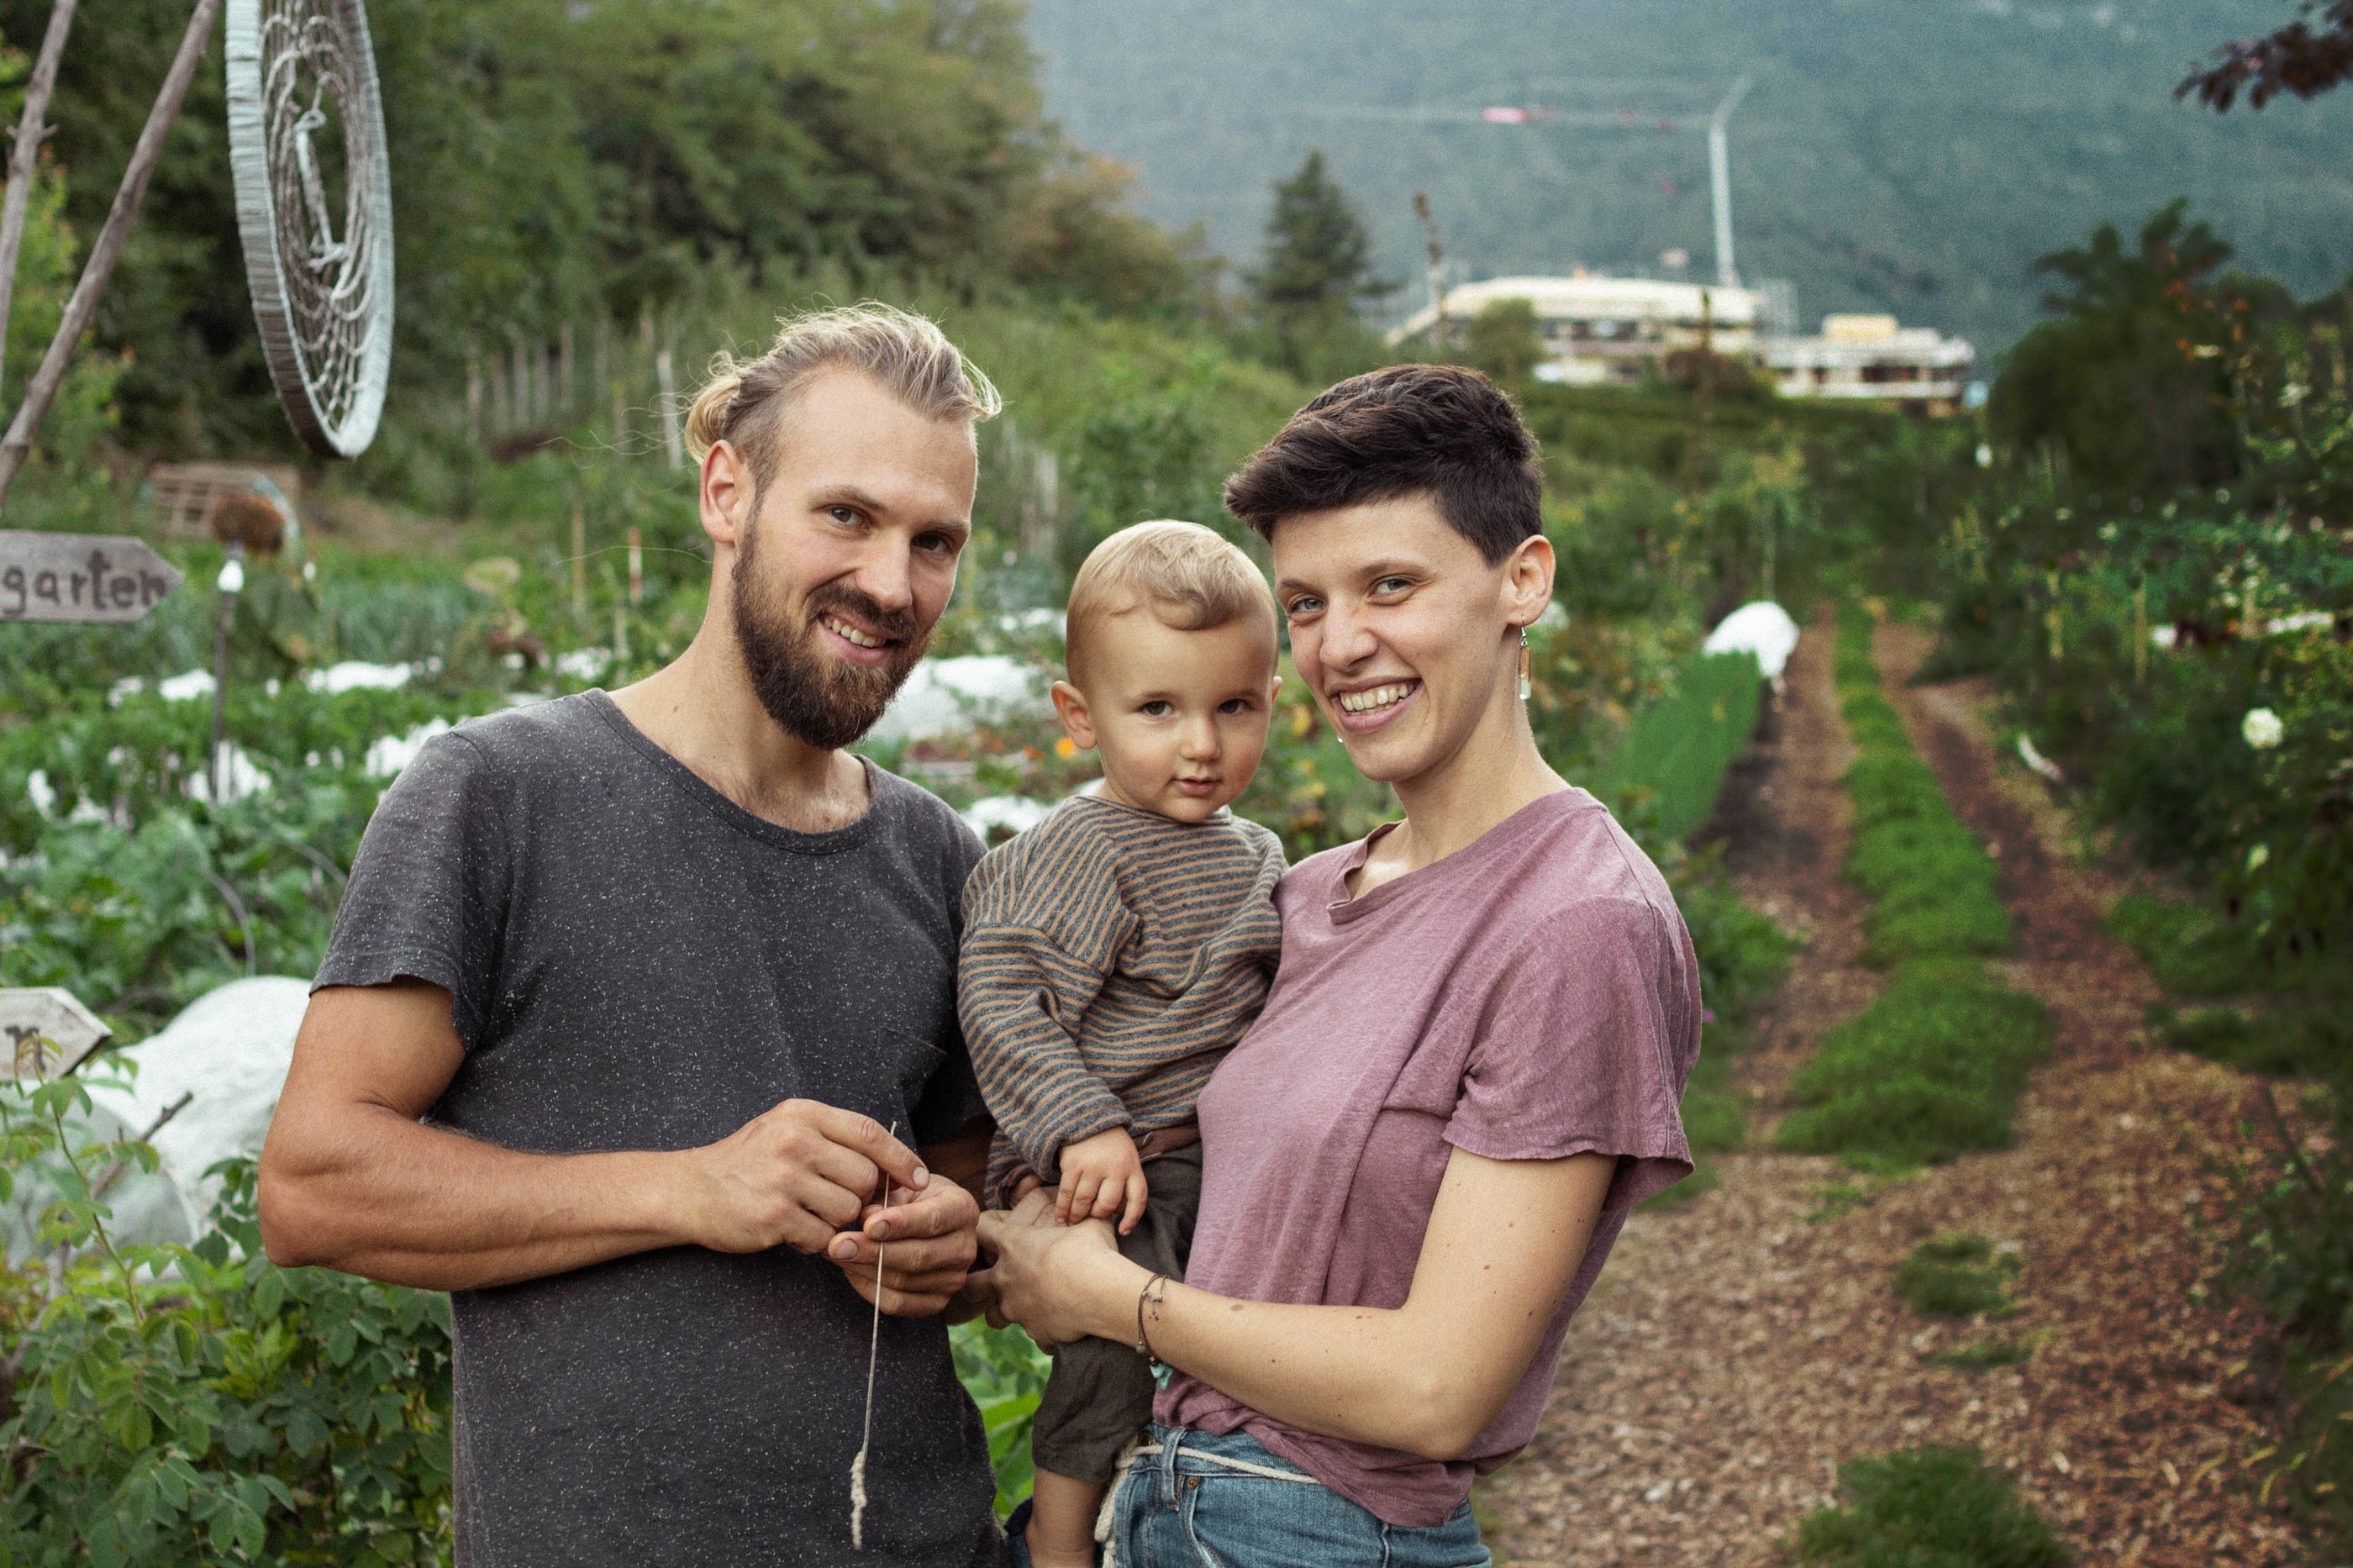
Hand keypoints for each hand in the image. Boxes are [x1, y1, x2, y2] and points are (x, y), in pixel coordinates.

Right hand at [680, 1099, 927, 1256]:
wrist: (690, 1190)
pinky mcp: (774, 1215)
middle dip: (860, 1196)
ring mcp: (783, 1178)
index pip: (869, 1132)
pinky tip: (792, 1230)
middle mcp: (794, 1141)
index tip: (920, 1179)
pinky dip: (815, 1241)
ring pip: (848, 1210)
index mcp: (803, 1114)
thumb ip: (834, 1139)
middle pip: (865, 1176)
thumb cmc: (748, 1161)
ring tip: (807, 1214)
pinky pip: (824, 1236)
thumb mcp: (787, 1129)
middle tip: (834, 1201)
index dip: (901, 1158)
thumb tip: (894, 1166)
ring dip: (836, 1221)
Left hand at [829, 1176, 981, 1317]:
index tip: (867, 1225)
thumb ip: (885, 1193)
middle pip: (918, 1256)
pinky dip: (870, 1289)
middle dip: (874, 1252)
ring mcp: (953, 1279)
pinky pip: (899, 1304)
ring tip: (836, 1254)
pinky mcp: (938, 1302)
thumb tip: (865, 1217)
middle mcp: (965, 1247)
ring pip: (905, 1282)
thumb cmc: (909, 1196)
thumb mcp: (901, 1182)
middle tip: (838, 1245)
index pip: (933, 1219)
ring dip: (865, 1270)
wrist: (925, 1220)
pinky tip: (851, 1271)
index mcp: (963, 1209)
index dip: (901, 1224)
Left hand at [976, 1188, 1136, 1346]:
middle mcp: (1006, 1279)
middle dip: (974, 1284)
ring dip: (1004, 1313)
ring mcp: (1016, 1309)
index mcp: (1014, 1245)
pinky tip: (1060, 1324)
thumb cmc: (1092, 1251)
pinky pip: (1034, 1334)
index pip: (981, 1230)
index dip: (983, 1227)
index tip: (991, 1228)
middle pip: (970, 1284)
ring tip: (1021, 1308)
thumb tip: (1094, 1209)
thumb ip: (1081, 1217)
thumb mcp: (1089, 1223)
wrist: (1102, 1294)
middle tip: (988, 1282)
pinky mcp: (1034, 1332)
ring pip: (992, 1318)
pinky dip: (1044, 1330)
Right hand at [1055, 1127, 1147, 1233]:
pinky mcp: (1073, 1165)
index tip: (1123, 1231)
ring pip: (1084, 1202)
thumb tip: (1116, 1215)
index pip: (1138, 1199)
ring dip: (1076, 1216)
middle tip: (1089, 1218)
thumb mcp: (1127, 1159)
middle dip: (1097, 1215)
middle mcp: (1114, 1168)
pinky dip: (1062, 1208)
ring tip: (1072, 1222)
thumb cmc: (1111, 1146)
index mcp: (1132, 1167)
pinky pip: (1067, 1193)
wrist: (1088, 1118)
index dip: (1132, 1218)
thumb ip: (1125, 1184)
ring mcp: (1092, 1167)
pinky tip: (1060, 1216)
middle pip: (1107, 1205)